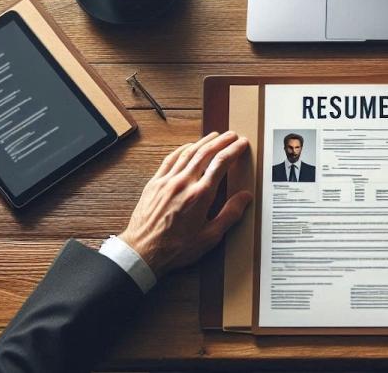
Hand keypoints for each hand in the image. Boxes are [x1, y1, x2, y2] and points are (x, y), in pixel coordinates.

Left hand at [119, 131, 252, 276]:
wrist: (142, 252)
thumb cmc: (175, 248)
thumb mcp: (209, 237)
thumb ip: (230, 214)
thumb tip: (245, 198)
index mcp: (200, 196)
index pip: (221, 163)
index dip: (234, 150)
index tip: (242, 144)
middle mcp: (183, 183)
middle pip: (206, 153)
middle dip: (222, 141)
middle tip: (232, 135)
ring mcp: (167, 181)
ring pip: (188, 153)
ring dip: (204, 141)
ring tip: (215, 136)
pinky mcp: (154, 183)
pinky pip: (170, 159)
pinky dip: (183, 150)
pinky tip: (189, 147)